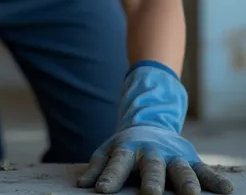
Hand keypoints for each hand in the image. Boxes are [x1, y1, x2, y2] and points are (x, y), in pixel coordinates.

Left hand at [77, 61, 232, 194]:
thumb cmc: (126, 148)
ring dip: (186, 181)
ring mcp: (173, 156)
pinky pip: (204, 171)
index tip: (102, 190)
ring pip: (181, 169)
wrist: (150, 122)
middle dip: (152, 180)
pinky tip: (226, 191)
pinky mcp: (191, 159)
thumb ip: (97, 167)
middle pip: (153, 167)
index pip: (118, 164)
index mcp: (129, 150)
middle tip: (151, 193)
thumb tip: (82, 185)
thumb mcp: (108, 151)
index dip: (110, 177)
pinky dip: (215, 180)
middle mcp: (152, 152)